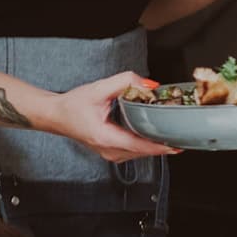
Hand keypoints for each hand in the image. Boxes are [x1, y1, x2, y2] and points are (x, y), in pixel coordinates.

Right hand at [51, 70, 172, 163]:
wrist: (56, 116)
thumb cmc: (73, 105)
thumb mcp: (98, 88)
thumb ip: (124, 82)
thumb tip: (148, 85)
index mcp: (105, 138)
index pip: (139, 146)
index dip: (160, 146)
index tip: (177, 144)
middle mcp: (109, 151)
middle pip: (143, 151)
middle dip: (162, 142)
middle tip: (180, 131)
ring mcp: (110, 154)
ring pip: (140, 152)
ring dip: (155, 143)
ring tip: (171, 131)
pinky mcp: (112, 152)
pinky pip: (134, 150)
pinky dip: (146, 143)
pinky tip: (154, 133)